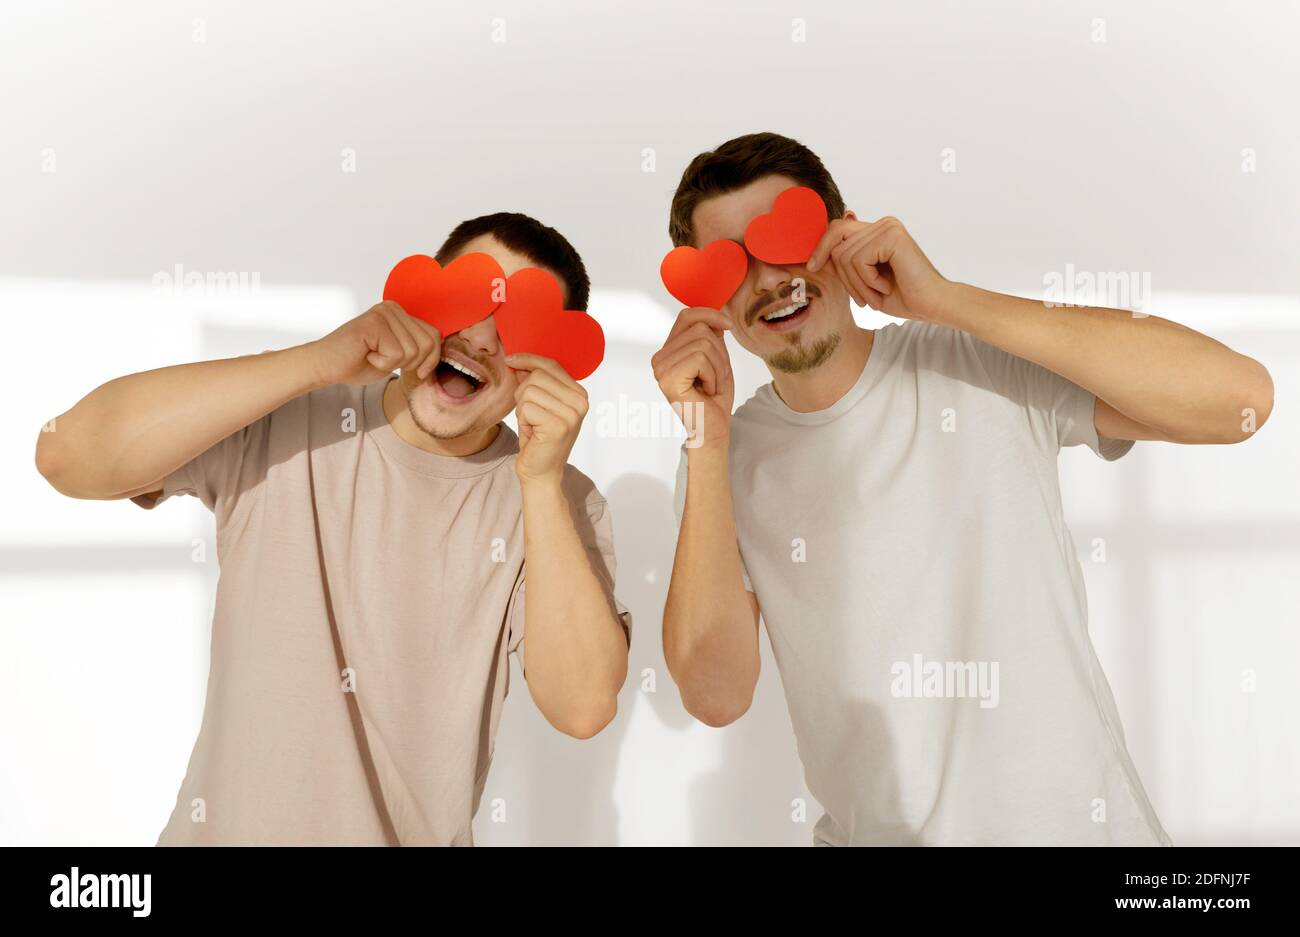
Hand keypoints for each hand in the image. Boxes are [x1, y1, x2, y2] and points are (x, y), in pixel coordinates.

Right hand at [305, 301, 441, 386]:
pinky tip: (366, 354)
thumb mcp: (399, 356)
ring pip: (412, 351)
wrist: (326, 366)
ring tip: (372, 355)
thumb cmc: (359, 362)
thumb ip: (419, 349)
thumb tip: (442, 351)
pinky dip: (381, 364)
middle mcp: (393, 307)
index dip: (430, 359)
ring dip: (392, 363)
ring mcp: (383, 312)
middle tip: (384, 360)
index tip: (416, 371)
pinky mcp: (373, 323)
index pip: (435, 336)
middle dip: (410, 363)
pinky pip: (395, 354)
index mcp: (402, 313)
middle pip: (427, 344)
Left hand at [508, 353, 588, 485]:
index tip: (510, 359)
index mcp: (580, 394)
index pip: (552, 365)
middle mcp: (581, 402)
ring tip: (532, 424)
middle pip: (537, 376)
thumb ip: (534, 381)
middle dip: (523, 393)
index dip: (528, 360)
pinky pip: (526, 408)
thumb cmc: (538, 438)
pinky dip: (522, 420)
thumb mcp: (539, 404)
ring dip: (522, 408)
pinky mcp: (559, 426)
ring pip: (529, 391)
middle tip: (529, 415)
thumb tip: (516, 359)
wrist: (541, 472)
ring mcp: (572, 414)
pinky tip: (532, 433)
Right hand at [651, 307, 734, 449]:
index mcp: (669, 351)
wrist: (713, 428)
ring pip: (703, 343)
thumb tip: (715, 312)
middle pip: (699, 329)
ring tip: (711, 385)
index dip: (710, 314)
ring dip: (718, 366)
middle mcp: (660, 358)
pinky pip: (701, 358)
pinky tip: (707, 391)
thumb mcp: (717, 358)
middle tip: (716, 377)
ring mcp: (661, 368)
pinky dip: (713, 375)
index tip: (728, 326)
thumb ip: (711, 336)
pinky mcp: (668, 378)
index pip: (686, 315)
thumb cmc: (715, 397)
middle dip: (719, 352)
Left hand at [807, 216, 953, 322]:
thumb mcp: (864, 279)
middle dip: (843, 275)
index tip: (812, 267)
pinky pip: (858, 260)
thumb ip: (846, 262)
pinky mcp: (891, 237)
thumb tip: (819, 253)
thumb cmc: (902, 296)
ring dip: (858, 284)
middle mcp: (883, 224)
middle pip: (836, 240)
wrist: (931, 305)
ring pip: (844, 255)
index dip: (821, 247)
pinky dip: (867, 281)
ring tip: (877, 295)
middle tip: (861, 298)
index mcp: (878, 230)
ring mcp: (888, 227)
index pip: (837, 229)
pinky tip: (885, 287)